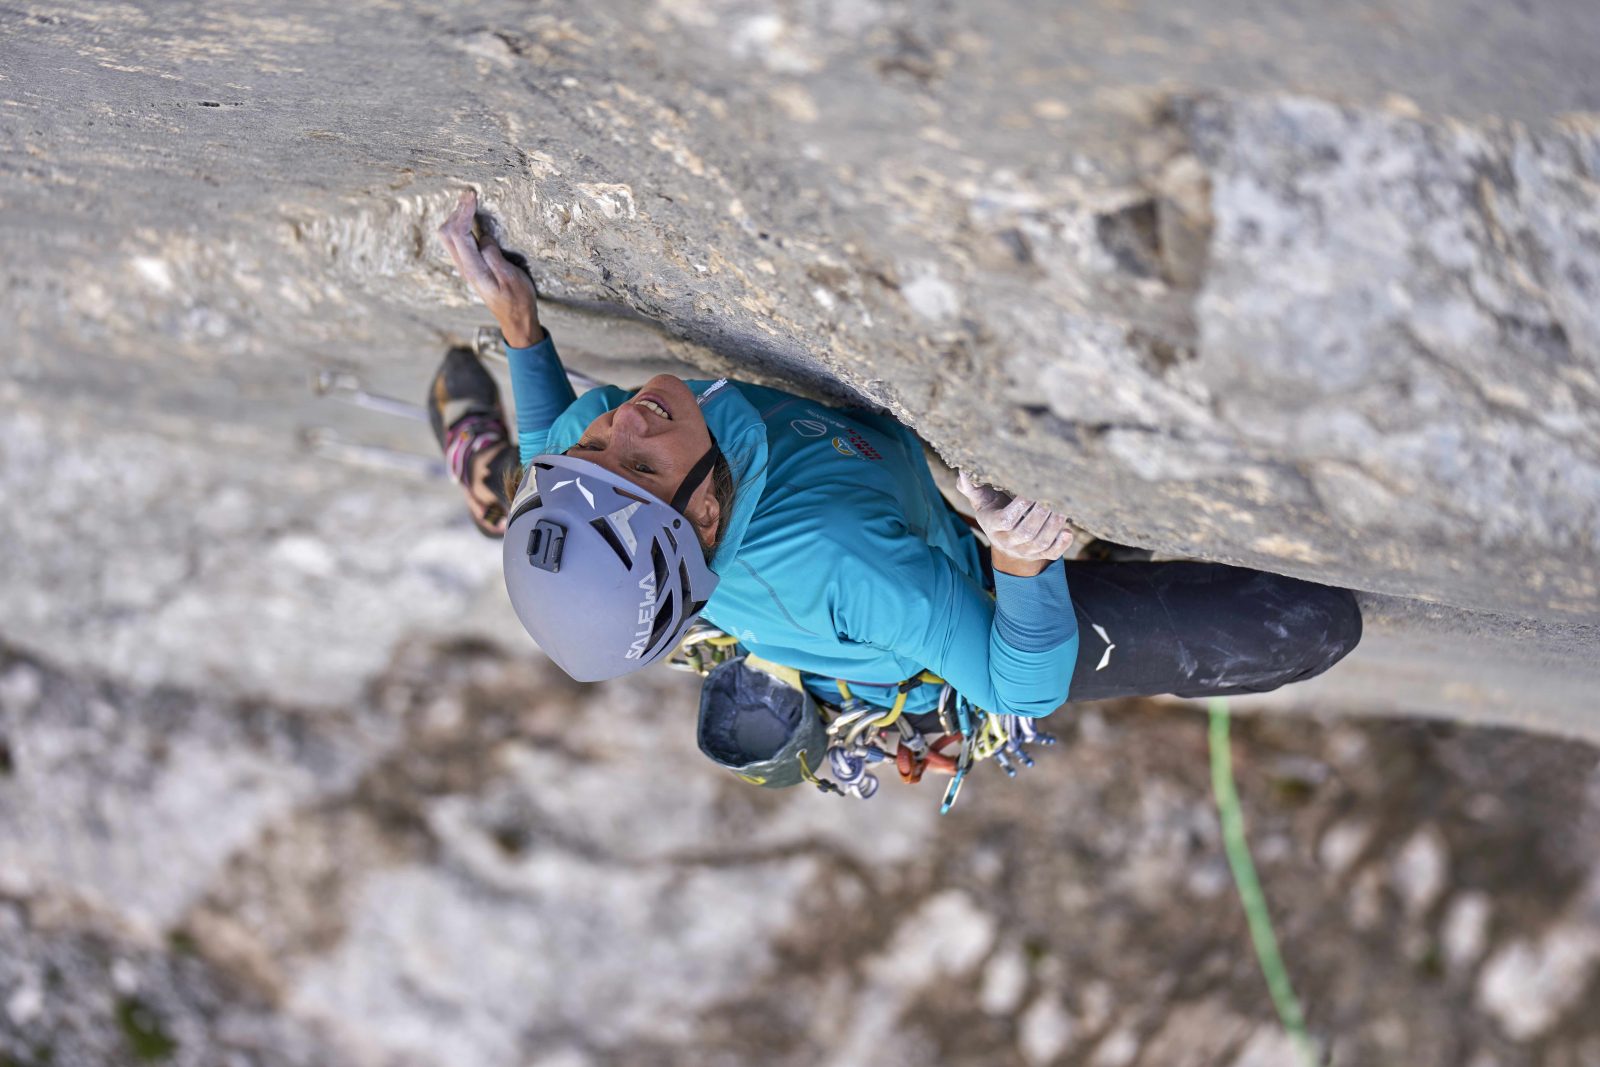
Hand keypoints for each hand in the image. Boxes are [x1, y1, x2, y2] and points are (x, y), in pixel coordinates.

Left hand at [437, 189, 541, 346]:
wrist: (516, 321)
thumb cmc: (518, 301)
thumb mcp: (512, 279)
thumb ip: (494, 257)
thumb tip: (484, 238)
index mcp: (474, 269)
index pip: (459, 234)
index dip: (463, 212)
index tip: (472, 195)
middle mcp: (466, 268)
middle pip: (447, 234)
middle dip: (457, 211)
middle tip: (470, 195)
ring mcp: (466, 269)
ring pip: (450, 238)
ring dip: (457, 218)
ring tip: (470, 203)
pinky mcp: (472, 268)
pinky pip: (458, 243)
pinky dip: (461, 227)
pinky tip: (470, 220)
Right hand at [957, 471, 1079, 574]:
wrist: (1006, 541)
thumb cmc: (995, 512)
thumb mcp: (982, 501)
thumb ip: (973, 487)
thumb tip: (963, 472)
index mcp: (993, 527)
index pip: (1006, 521)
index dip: (1020, 507)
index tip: (1031, 491)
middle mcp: (1007, 542)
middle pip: (1026, 532)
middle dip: (1041, 514)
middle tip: (1053, 496)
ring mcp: (1024, 552)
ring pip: (1041, 543)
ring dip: (1054, 526)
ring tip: (1063, 509)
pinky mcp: (1039, 556)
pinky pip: (1051, 554)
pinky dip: (1062, 545)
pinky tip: (1069, 531)